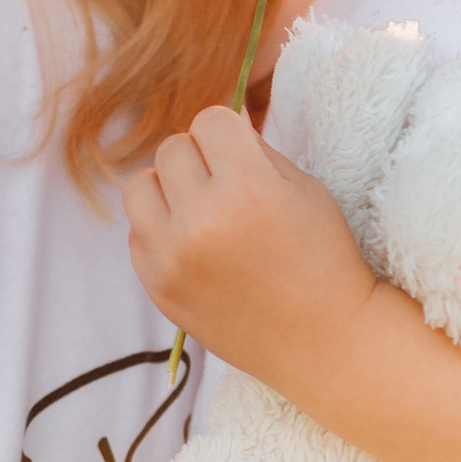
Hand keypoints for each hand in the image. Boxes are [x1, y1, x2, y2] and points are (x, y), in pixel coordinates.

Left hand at [123, 103, 375, 377]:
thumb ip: (253, 149)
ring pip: (139, 186)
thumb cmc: (324, 258)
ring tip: (199, 209)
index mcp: (248, 188)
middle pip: (171, 149)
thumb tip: (215, 122)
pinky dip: (160, 231)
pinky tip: (195, 247)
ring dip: (167, 189)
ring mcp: (173, 258)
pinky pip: (136, 233)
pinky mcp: (158, 288)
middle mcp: (202, 221)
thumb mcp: (303, 188)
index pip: (209, 120)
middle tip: (226, 185)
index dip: (229, 133)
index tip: (243, 156)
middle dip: (199, 159)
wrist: (323, 341)